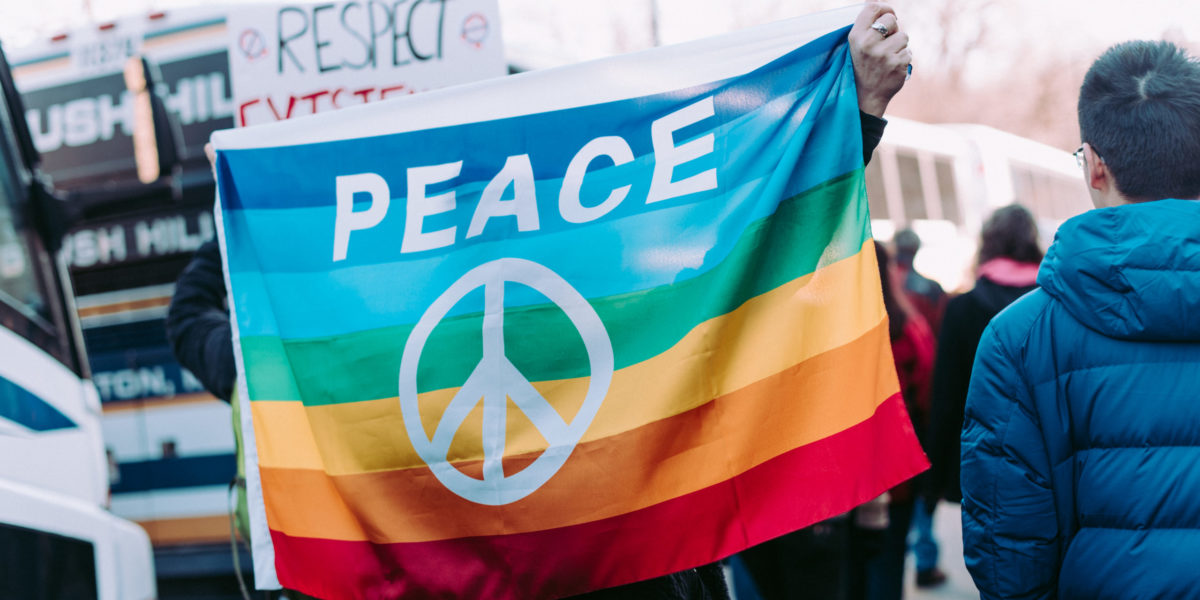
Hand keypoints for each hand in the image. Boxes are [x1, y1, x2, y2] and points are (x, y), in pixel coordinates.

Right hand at [849, 3, 912, 117]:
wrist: (865, 96)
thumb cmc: (861, 66)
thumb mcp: (857, 44)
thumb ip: (866, 24)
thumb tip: (873, 0)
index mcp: (856, 36)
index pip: (873, 8)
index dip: (885, 8)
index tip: (888, 14)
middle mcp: (868, 43)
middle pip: (892, 19)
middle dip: (893, 28)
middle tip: (886, 41)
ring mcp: (883, 54)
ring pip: (903, 36)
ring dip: (899, 45)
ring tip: (887, 57)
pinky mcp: (897, 64)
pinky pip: (908, 52)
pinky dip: (903, 59)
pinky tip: (892, 67)